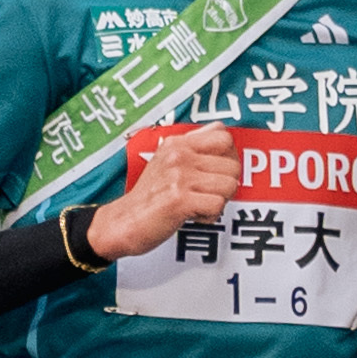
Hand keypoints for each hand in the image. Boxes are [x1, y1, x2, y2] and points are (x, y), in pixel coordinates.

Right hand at [86, 125, 246, 261]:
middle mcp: (178, 155)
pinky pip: (218, 205)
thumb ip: (192, 148)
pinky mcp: (180, 199)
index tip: (218, 172)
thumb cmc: (148, 196)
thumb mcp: (165, 160)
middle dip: (225, 185)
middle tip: (206, 194)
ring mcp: (179, 176)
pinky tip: (194, 215)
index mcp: (177, 143)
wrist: (123, 222)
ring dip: (219, 201)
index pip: (223, 135)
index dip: (229, 157)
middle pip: (233, 165)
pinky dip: (210, 216)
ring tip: (199, 205)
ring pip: (230, 185)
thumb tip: (224, 140)